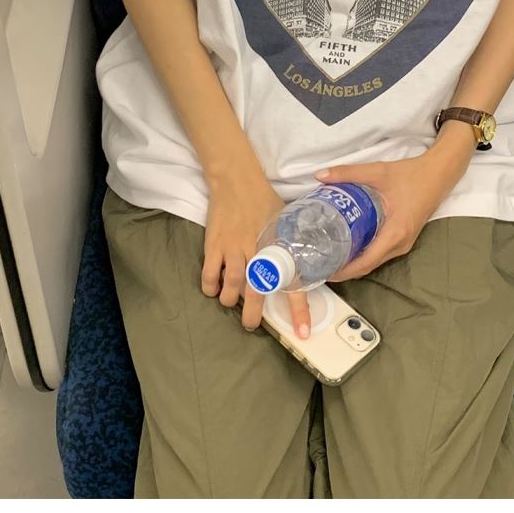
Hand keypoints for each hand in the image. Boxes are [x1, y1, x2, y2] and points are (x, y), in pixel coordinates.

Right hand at [201, 157, 310, 336]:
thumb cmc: (264, 201)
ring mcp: (234, 248)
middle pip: (257, 291)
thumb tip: (302, 266)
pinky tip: (213, 288)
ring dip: (229, 299)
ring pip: (231, 286)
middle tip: (250, 325)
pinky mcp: (215, 245)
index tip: (303, 332)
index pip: (294, 283)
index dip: (299, 310)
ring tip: (229, 301)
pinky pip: (210, 273)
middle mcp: (258, 251)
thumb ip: (291, 246)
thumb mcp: (286, 223)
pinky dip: (210, 286)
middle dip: (253, 314)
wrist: (237, 180)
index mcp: (279, 247)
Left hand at [316, 154, 441, 279]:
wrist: (438, 174)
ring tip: (330, 257)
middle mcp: (400, 243)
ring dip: (354, 264)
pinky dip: (364, 256)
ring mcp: (404, 244)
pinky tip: (348, 247)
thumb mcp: (378, 172)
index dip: (345, 270)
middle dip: (344, 270)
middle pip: (368, 266)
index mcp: (395, 232)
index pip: (366, 262)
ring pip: (374, 262)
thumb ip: (348, 173)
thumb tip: (320, 176)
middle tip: (321, 262)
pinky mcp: (404, 240)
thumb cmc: (411, 175)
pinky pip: (381, 254)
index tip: (325, 270)